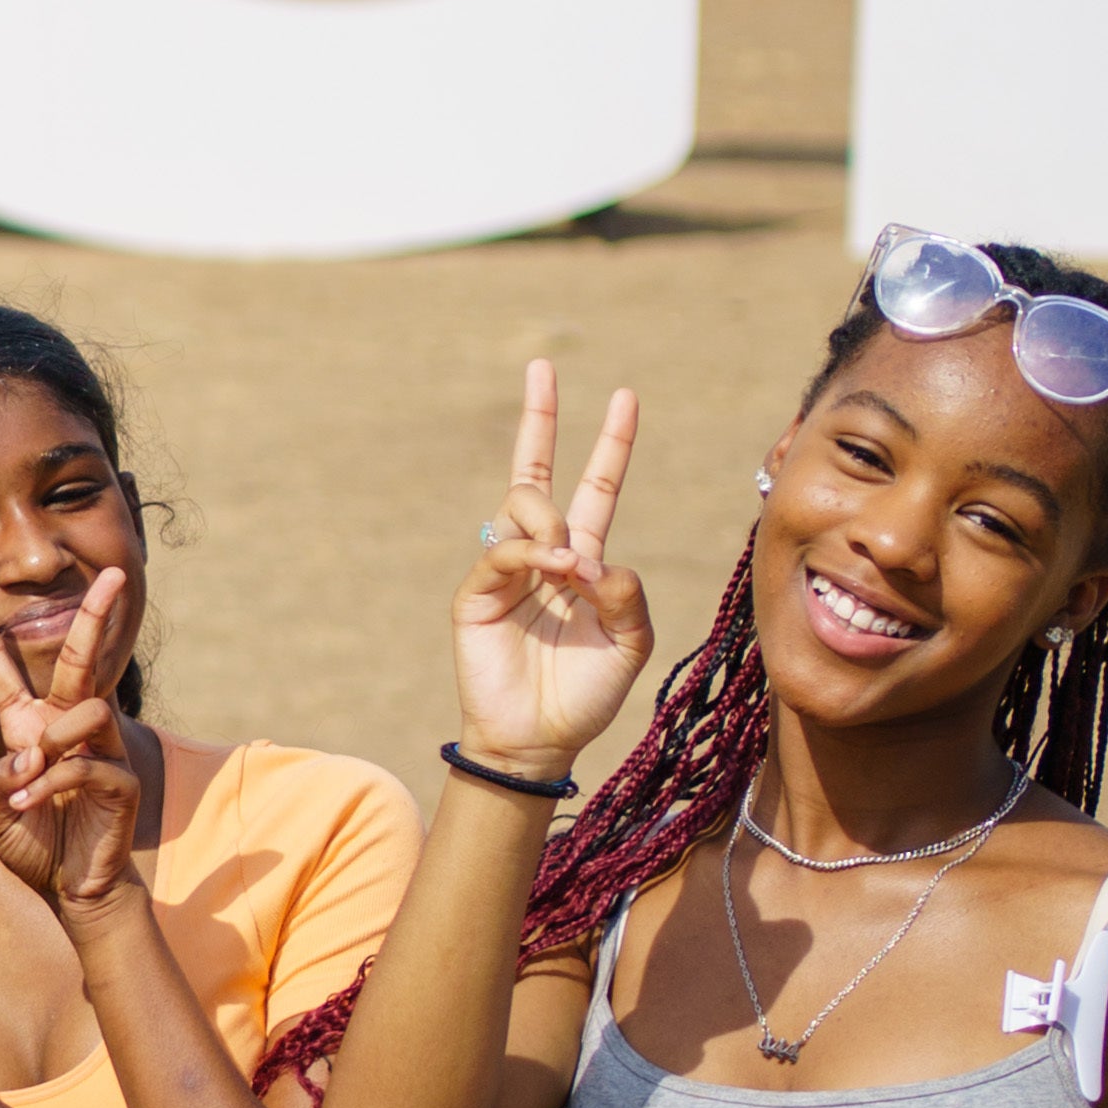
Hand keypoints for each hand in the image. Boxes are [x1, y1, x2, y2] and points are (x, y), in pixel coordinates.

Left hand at [0, 564, 152, 923]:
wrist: (71, 888)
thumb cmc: (36, 842)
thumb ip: (2, 780)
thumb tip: (27, 756)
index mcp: (29, 725)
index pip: (0, 666)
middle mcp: (67, 727)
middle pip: (80, 657)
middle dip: (95, 613)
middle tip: (114, 575)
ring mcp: (102, 750)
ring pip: (86, 708)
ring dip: (52, 743)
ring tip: (34, 783)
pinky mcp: (121, 781)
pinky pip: (85, 762)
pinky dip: (54, 783)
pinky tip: (35, 804)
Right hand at [454, 359, 648, 773]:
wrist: (540, 740)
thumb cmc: (587, 695)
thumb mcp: (631, 644)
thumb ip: (627, 594)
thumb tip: (593, 557)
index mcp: (583, 562)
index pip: (596, 488)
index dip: (611, 445)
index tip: (626, 397)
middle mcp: (543, 556)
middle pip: (536, 471)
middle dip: (541, 417)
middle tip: (543, 367)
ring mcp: (506, 571)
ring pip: (521, 505)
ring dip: (551, 520)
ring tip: (569, 564)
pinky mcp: (477, 594)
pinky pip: (503, 551)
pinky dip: (533, 553)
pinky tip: (557, 572)